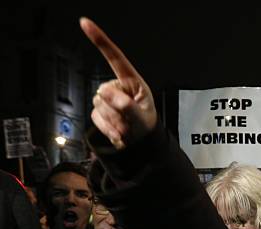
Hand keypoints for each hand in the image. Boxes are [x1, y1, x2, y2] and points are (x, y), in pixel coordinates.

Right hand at [80, 18, 156, 149]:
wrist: (140, 144)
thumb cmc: (146, 127)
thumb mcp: (141, 117)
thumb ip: (125, 105)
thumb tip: (106, 92)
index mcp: (132, 82)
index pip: (114, 57)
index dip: (99, 40)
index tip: (85, 23)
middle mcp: (118, 88)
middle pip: (104, 91)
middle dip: (115, 110)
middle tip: (128, 122)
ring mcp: (108, 99)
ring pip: (99, 106)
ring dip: (112, 121)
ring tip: (126, 128)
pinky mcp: (100, 111)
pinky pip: (96, 118)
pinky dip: (107, 128)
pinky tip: (118, 132)